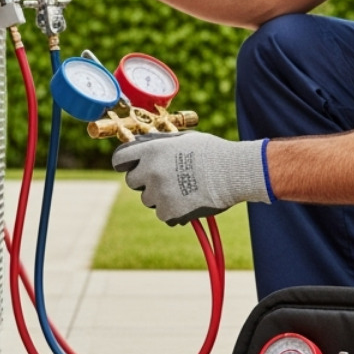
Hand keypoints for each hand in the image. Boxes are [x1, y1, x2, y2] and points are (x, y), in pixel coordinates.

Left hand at [111, 132, 273, 225]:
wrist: (233, 172)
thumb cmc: (213, 152)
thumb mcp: (183, 140)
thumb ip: (159, 144)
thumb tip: (143, 144)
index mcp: (152, 150)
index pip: (120, 159)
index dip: (124, 163)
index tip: (130, 166)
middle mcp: (151, 171)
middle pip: (132, 182)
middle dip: (145, 181)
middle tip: (165, 179)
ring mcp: (159, 193)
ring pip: (148, 199)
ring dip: (160, 196)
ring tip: (183, 189)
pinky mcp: (169, 211)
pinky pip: (162, 214)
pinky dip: (172, 210)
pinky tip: (188, 201)